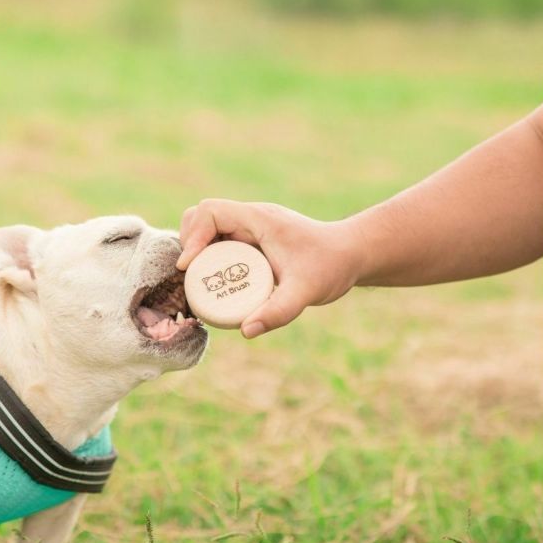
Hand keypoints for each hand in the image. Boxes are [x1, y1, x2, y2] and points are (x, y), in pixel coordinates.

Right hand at [177, 199, 364, 337]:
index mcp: (259, 219)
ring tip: (199, 280)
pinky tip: (215, 282)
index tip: (189, 267)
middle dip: (189, 242)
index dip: (193, 237)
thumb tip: (245, 331)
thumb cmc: (332, 267)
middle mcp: (251, 218)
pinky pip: (220, 240)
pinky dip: (209, 256)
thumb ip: (278, 311)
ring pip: (208, 227)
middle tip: (191, 275)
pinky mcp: (252, 238)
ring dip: (197, 249)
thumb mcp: (306, 291)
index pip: (210, 212)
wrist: (353, 255)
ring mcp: (251, 227)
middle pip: (201, 216)